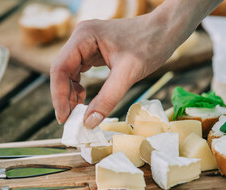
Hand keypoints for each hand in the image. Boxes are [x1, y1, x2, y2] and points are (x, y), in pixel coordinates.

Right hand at [50, 0, 221, 127]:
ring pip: (70, 73)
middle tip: (72, 121)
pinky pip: (81, 71)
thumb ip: (108, 98)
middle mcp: (81, 38)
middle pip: (62, 72)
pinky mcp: (96, 51)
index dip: (59, 96)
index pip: (60, 69)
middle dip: (66, 97)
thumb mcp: (128, 74)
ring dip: (72, 94)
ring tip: (80, 113)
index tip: (64, 119)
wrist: (166, 32)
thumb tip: (89, 122)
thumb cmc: (150, 45)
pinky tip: (86, 99)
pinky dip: (82, 87)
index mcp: (84, 36)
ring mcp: (88, 44)